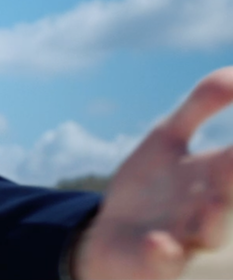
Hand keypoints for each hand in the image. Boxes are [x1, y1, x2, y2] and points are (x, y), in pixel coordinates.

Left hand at [75, 67, 232, 278]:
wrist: (111, 238)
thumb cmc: (152, 187)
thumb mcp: (168, 139)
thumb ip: (200, 105)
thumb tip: (232, 72)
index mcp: (219, 176)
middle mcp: (210, 208)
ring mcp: (184, 236)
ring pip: (210, 231)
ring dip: (215, 217)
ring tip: (214, 199)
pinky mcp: (153, 259)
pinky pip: (163, 261)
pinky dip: (163, 254)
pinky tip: (158, 242)